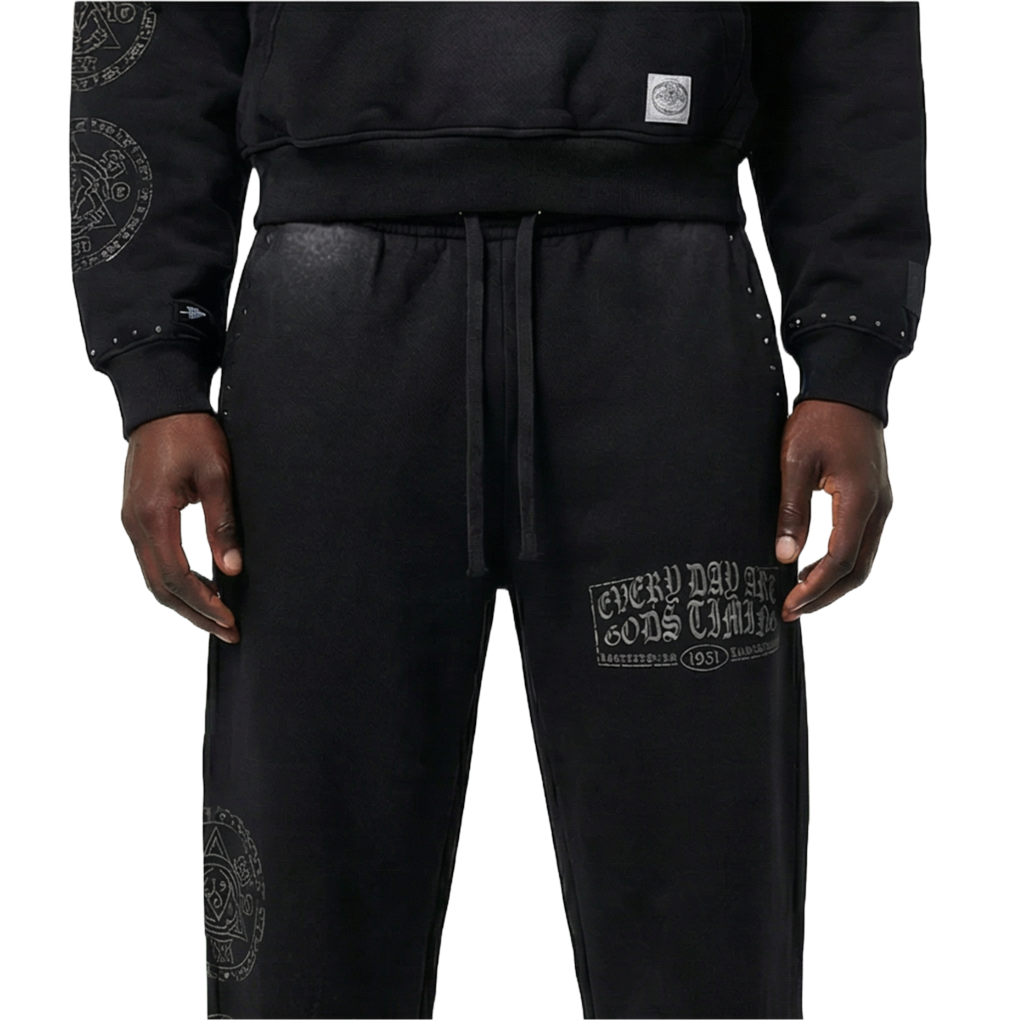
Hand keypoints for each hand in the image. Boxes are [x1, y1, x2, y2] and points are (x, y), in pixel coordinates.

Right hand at [120, 412, 241, 641]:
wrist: (160, 402)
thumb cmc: (192, 433)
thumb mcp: (217, 476)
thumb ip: (222, 525)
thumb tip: (233, 569)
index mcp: (153, 517)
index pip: (177, 577)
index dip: (205, 603)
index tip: (230, 619)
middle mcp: (134, 525)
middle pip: (161, 587)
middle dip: (195, 613)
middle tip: (228, 631)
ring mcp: (130, 522)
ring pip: (153, 578)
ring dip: (184, 601)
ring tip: (217, 617)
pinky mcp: (136, 517)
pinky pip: (152, 561)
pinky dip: (175, 581)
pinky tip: (201, 588)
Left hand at [775, 399, 892, 621]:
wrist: (848, 389)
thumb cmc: (819, 419)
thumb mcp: (795, 462)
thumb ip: (791, 511)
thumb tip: (784, 556)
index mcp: (859, 500)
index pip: (839, 560)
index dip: (813, 588)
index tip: (789, 604)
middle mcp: (878, 508)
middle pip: (857, 570)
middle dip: (825, 596)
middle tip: (792, 610)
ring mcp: (881, 505)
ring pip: (863, 560)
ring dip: (833, 582)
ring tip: (800, 595)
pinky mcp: (875, 500)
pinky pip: (862, 543)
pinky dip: (840, 563)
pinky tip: (813, 567)